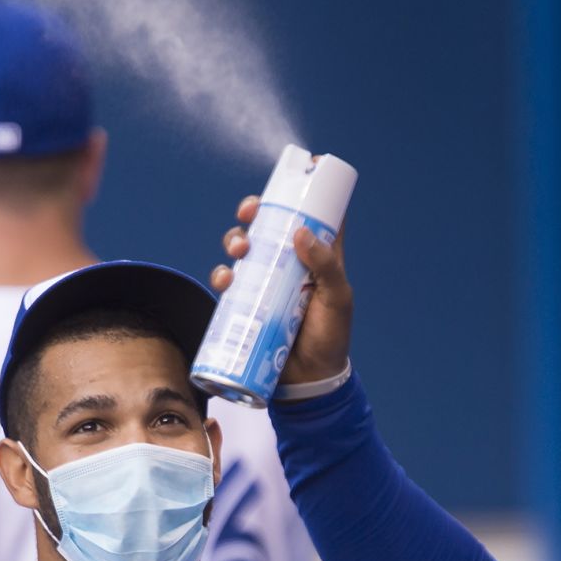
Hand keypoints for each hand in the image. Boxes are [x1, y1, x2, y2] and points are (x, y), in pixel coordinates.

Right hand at [210, 195, 353, 385]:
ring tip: (239, 250)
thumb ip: (326, 267)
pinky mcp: (249, 304)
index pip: (309, 217)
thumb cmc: (331, 337)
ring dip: (236, 240)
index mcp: (318, 258)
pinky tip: (225, 278)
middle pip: (270, 226)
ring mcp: (268, 284)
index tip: (290, 178)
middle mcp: (291, 265)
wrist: (310, 382)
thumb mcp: (337, 299)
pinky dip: (222, 275)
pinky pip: (230, 283)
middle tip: (249, 213)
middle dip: (254, 212)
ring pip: (246, 250)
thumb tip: (302, 233)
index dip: (300, 194)